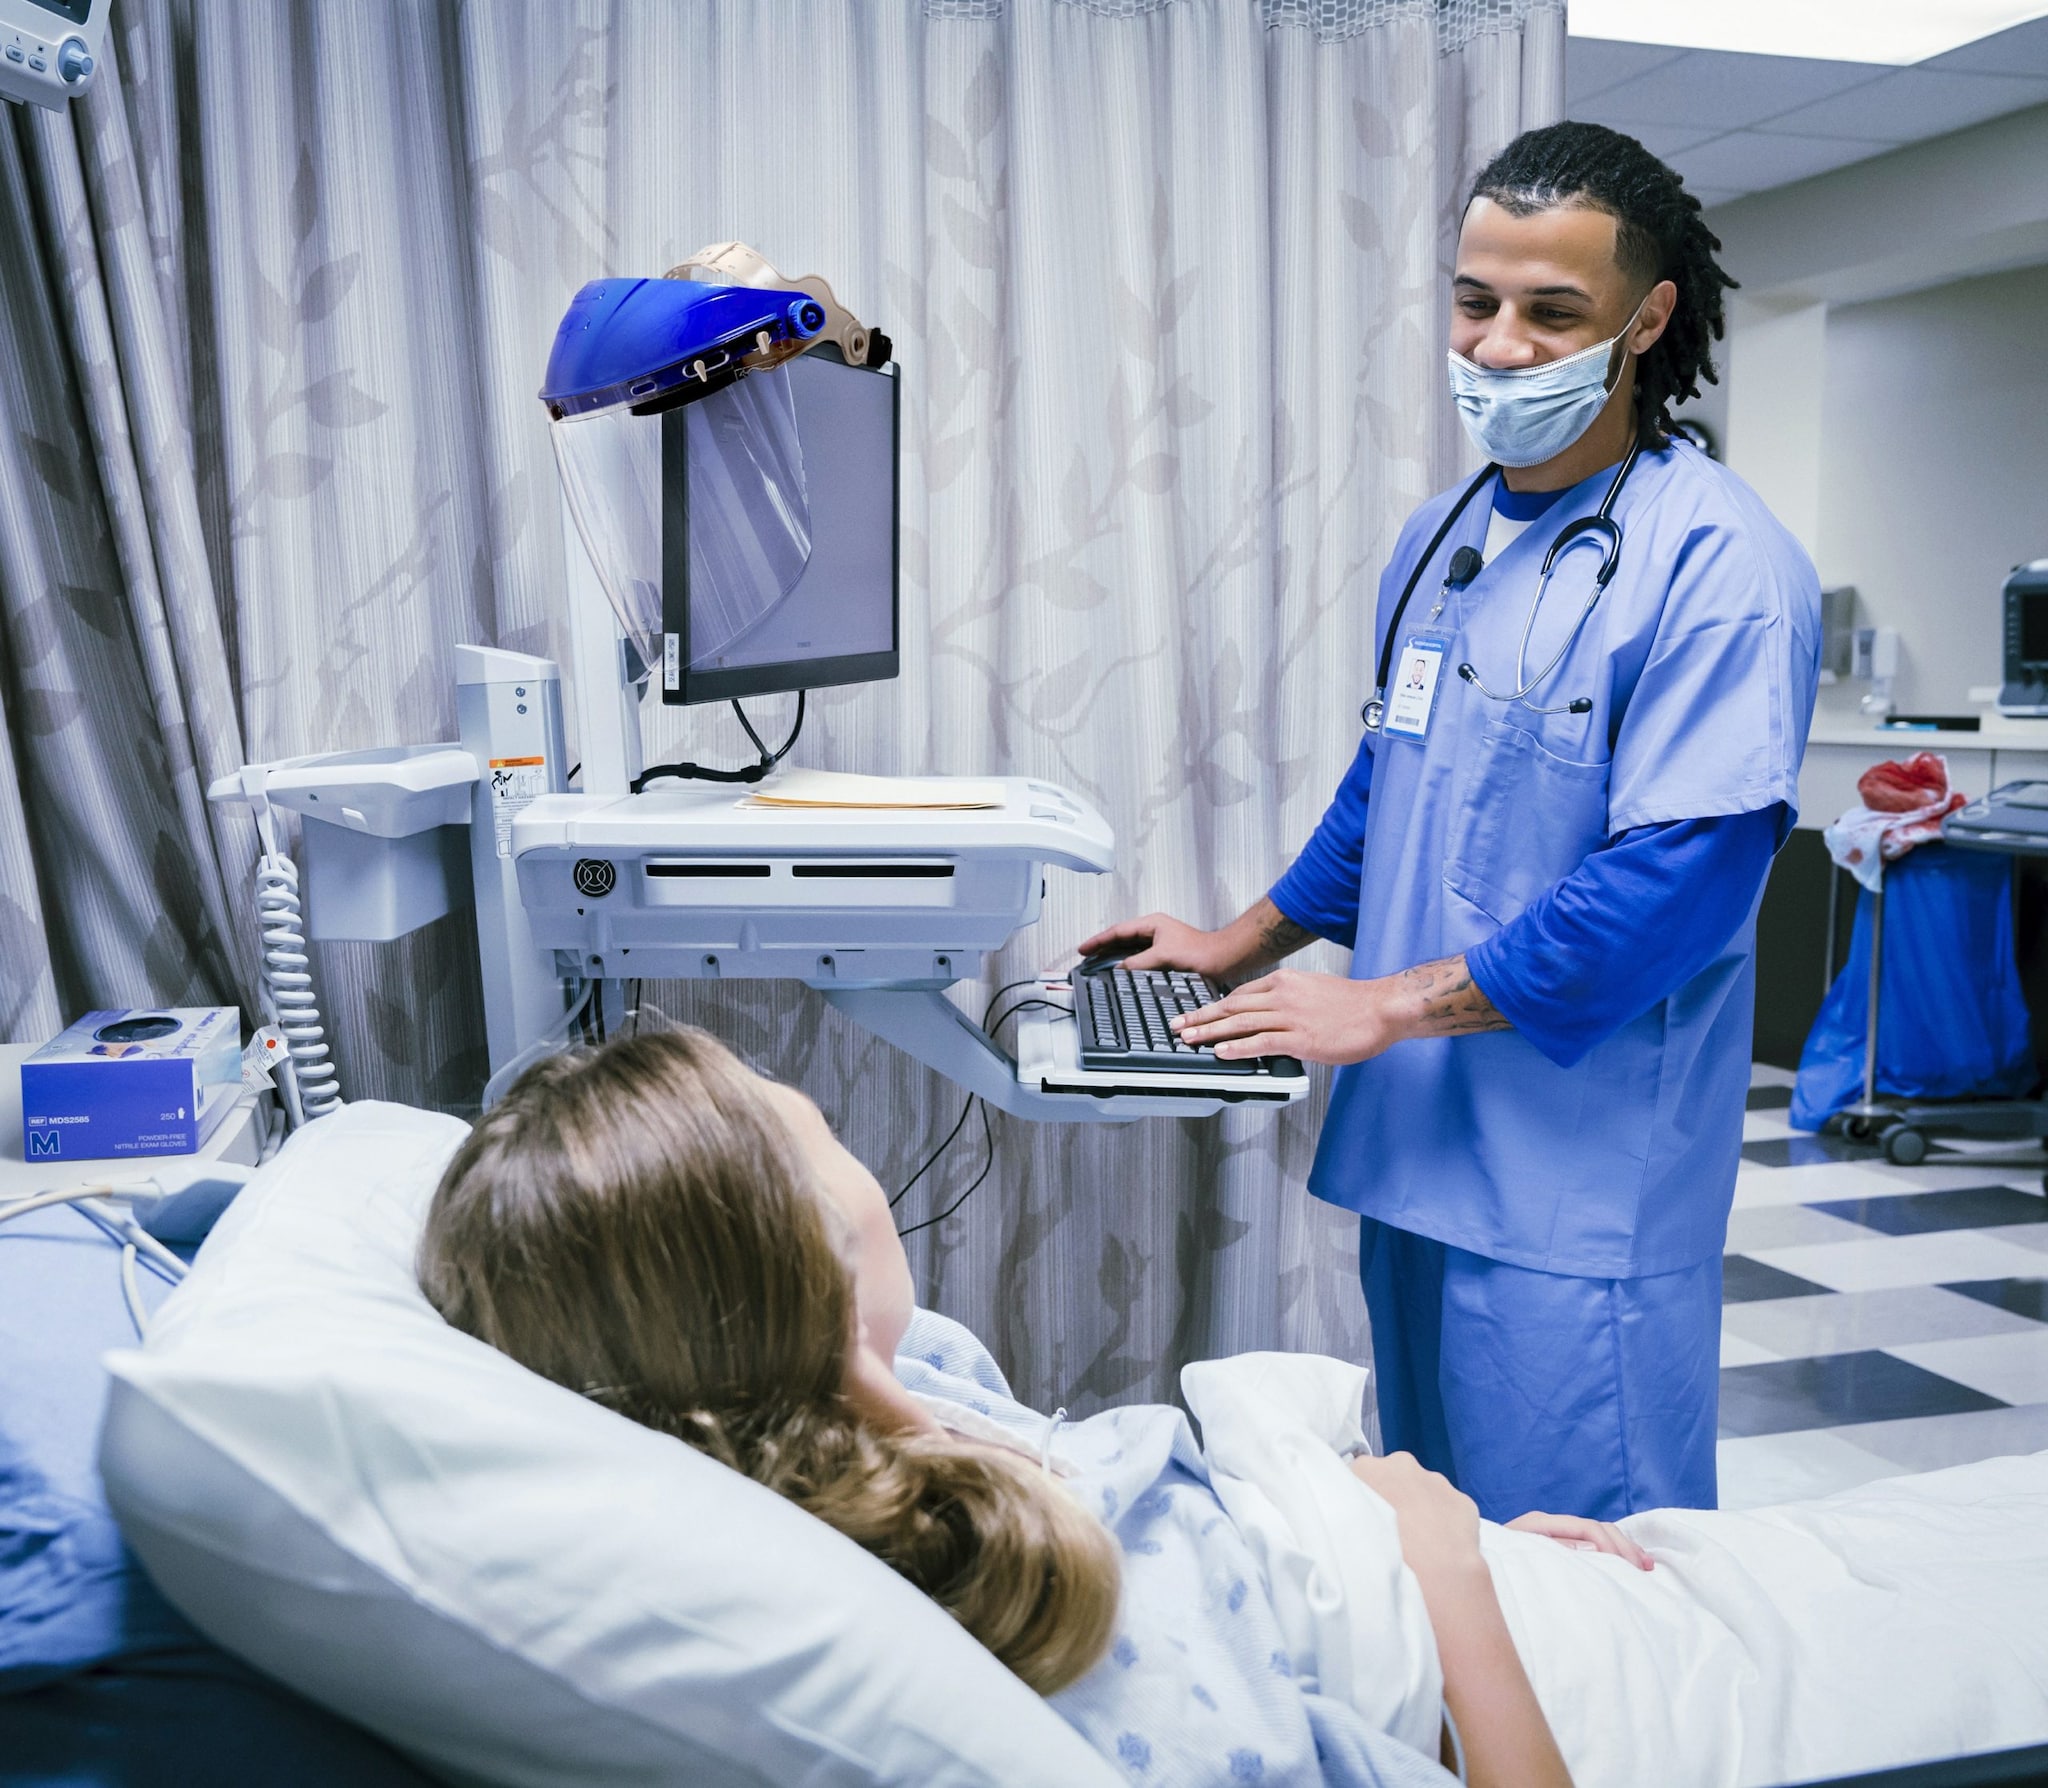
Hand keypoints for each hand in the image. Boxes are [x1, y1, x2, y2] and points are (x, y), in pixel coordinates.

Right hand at [1075, 912, 1234, 977]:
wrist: (1223, 960)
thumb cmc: (1201, 953)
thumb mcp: (1163, 957)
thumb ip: (1138, 963)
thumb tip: (1120, 969)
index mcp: (1153, 924)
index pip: (1118, 930)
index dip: (1098, 940)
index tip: (1084, 948)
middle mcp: (1155, 931)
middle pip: (1121, 938)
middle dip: (1102, 947)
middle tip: (1085, 957)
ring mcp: (1160, 943)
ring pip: (1130, 949)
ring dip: (1114, 957)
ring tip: (1097, 965)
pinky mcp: (1166, 956)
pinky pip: (1139, 959)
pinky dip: (1127, 965)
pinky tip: (1122, 974)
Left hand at [1173, 968, 1396, 1064]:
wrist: (1383, 1008)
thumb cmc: (1354, 1005)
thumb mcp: (1313, 991)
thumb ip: (1289, 1001)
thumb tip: (1270, 1018)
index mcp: (1285, 982)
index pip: (1240, 994)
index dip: (1215, 1006)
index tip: (1197, 1014)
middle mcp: (1282, 995)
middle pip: (1232, 1007)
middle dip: (1201, 1017)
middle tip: (1179, 1026)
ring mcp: (1291, 1016)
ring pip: (1240, 1023)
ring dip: (1210, 1032)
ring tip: (1189, 1040)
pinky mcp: (1301, 1038)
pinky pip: (1261, 1042)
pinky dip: (1237, 1047)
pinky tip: (1220, 1053)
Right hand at [1349, 1451, 1483, 1587]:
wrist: (1435, 1572)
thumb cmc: (1383, 1551)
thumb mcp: (1347, 1526)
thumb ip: (1353, 1507)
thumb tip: (1359, 1509)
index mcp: (1368, 1468)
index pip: (1361, 1475)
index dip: (1365, 1497)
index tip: (1368, 1518)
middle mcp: (1403, 1465)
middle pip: (1395, 1478)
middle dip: (1395, 1497)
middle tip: (1393, 1530)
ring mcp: (1437, 1481)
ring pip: (1426, 1492)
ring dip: (1422, 1509)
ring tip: (1419, 1543)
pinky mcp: (1463, 1501)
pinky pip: (1451, 1509)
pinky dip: (1447, 1523)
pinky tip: (1442, 1547)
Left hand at [1505, 1511, 1652, 1570]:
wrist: (1478, 1579)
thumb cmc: (1497, 1571)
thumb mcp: (1525, 1561)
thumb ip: (1556, 1552)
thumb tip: (1593, 1549)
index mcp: (1539, 1524)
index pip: (1586, 1527)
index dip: (1610, 1545)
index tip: (1626, 1568)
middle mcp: (1548, 1525)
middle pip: (1597, 1527)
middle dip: (1623, 1547)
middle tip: (1644, 1569)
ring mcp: (1554, 1535)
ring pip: (1599, 1534)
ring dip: (1623, 1550)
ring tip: (1644, 1567)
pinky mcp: (1558, 1547)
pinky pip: (1593, 1544)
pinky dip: (1614, 1553)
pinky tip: (1629, 1564)